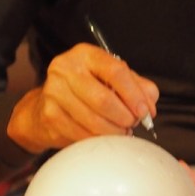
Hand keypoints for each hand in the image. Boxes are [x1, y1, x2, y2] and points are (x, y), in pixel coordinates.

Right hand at [7, 43, 158, 153]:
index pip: (115, 71)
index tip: (144, 111)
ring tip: (121, 131)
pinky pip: (82, 135)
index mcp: (85, 55)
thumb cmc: (85, 89)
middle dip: (125, 117)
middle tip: (132, 124)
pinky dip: (98, 140)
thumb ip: (138, 87)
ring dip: (114, 132)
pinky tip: (103, 137)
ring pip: (94, 120)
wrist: (44, 106)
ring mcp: (54, 92)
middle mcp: (66, 69)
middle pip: (104, 99)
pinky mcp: (50, 116)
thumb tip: (150, 105)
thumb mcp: (112, 79)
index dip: (134, 94)